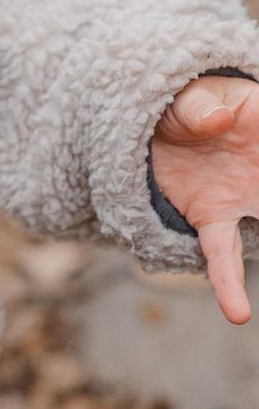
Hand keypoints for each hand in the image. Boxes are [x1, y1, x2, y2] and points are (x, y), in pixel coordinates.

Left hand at [152, 74, 258, 323]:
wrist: (158, 123)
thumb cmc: (187, 102)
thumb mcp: (189, 95)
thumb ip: (200, 106)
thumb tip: (218, 119)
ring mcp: (242, 197)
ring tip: (251, 310)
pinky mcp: (212, 217)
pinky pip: (224, 254)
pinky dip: (229, 283)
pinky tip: (238, 313)